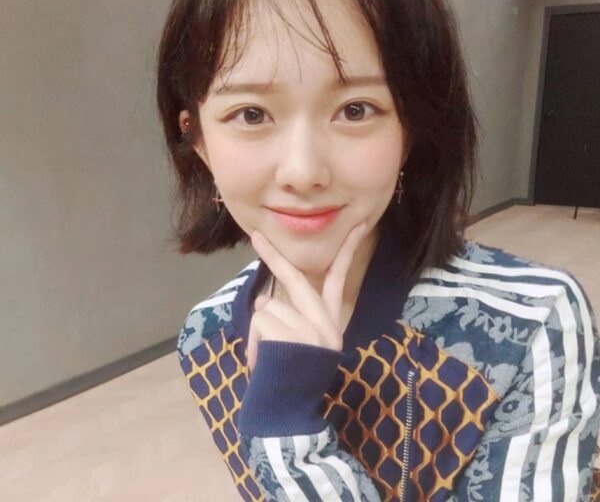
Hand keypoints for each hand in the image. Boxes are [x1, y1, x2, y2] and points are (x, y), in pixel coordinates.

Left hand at [246, 221, 368, 371]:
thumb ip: (292, 319)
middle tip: (255, 237)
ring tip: (268, 357)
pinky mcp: (293, 338)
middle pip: (297, 279)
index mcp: (330, 324)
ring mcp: (310, 331)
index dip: (347, 251)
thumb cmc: (291, 378)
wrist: (290, 416)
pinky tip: (263, 362)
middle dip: (273, 256)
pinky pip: (259, 322)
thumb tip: (265, 299)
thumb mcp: (300, 346)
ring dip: (258, 331)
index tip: (358, 226)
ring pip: (267, 307)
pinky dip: (253, 342)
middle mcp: (326, 324)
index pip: (339, 280)